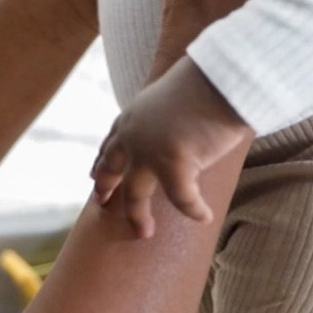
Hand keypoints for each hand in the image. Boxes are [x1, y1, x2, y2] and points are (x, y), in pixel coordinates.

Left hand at [91, 58, 252, 238]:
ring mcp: (149, 153)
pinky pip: (182, 199)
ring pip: (135, 194)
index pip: (110, 143)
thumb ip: (162, 119)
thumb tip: (174, 134)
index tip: (93, 174)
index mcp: (132, 115)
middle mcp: (133, 135)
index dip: (101, 160)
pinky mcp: (172, 167)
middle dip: (105, 188)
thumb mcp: (171, 97)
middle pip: (112, 169)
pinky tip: (204, 216)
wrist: (219, 79)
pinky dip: (195, 209)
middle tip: (100, 205)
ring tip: (144, 233)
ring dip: (139, 216)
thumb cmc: (205, 82)